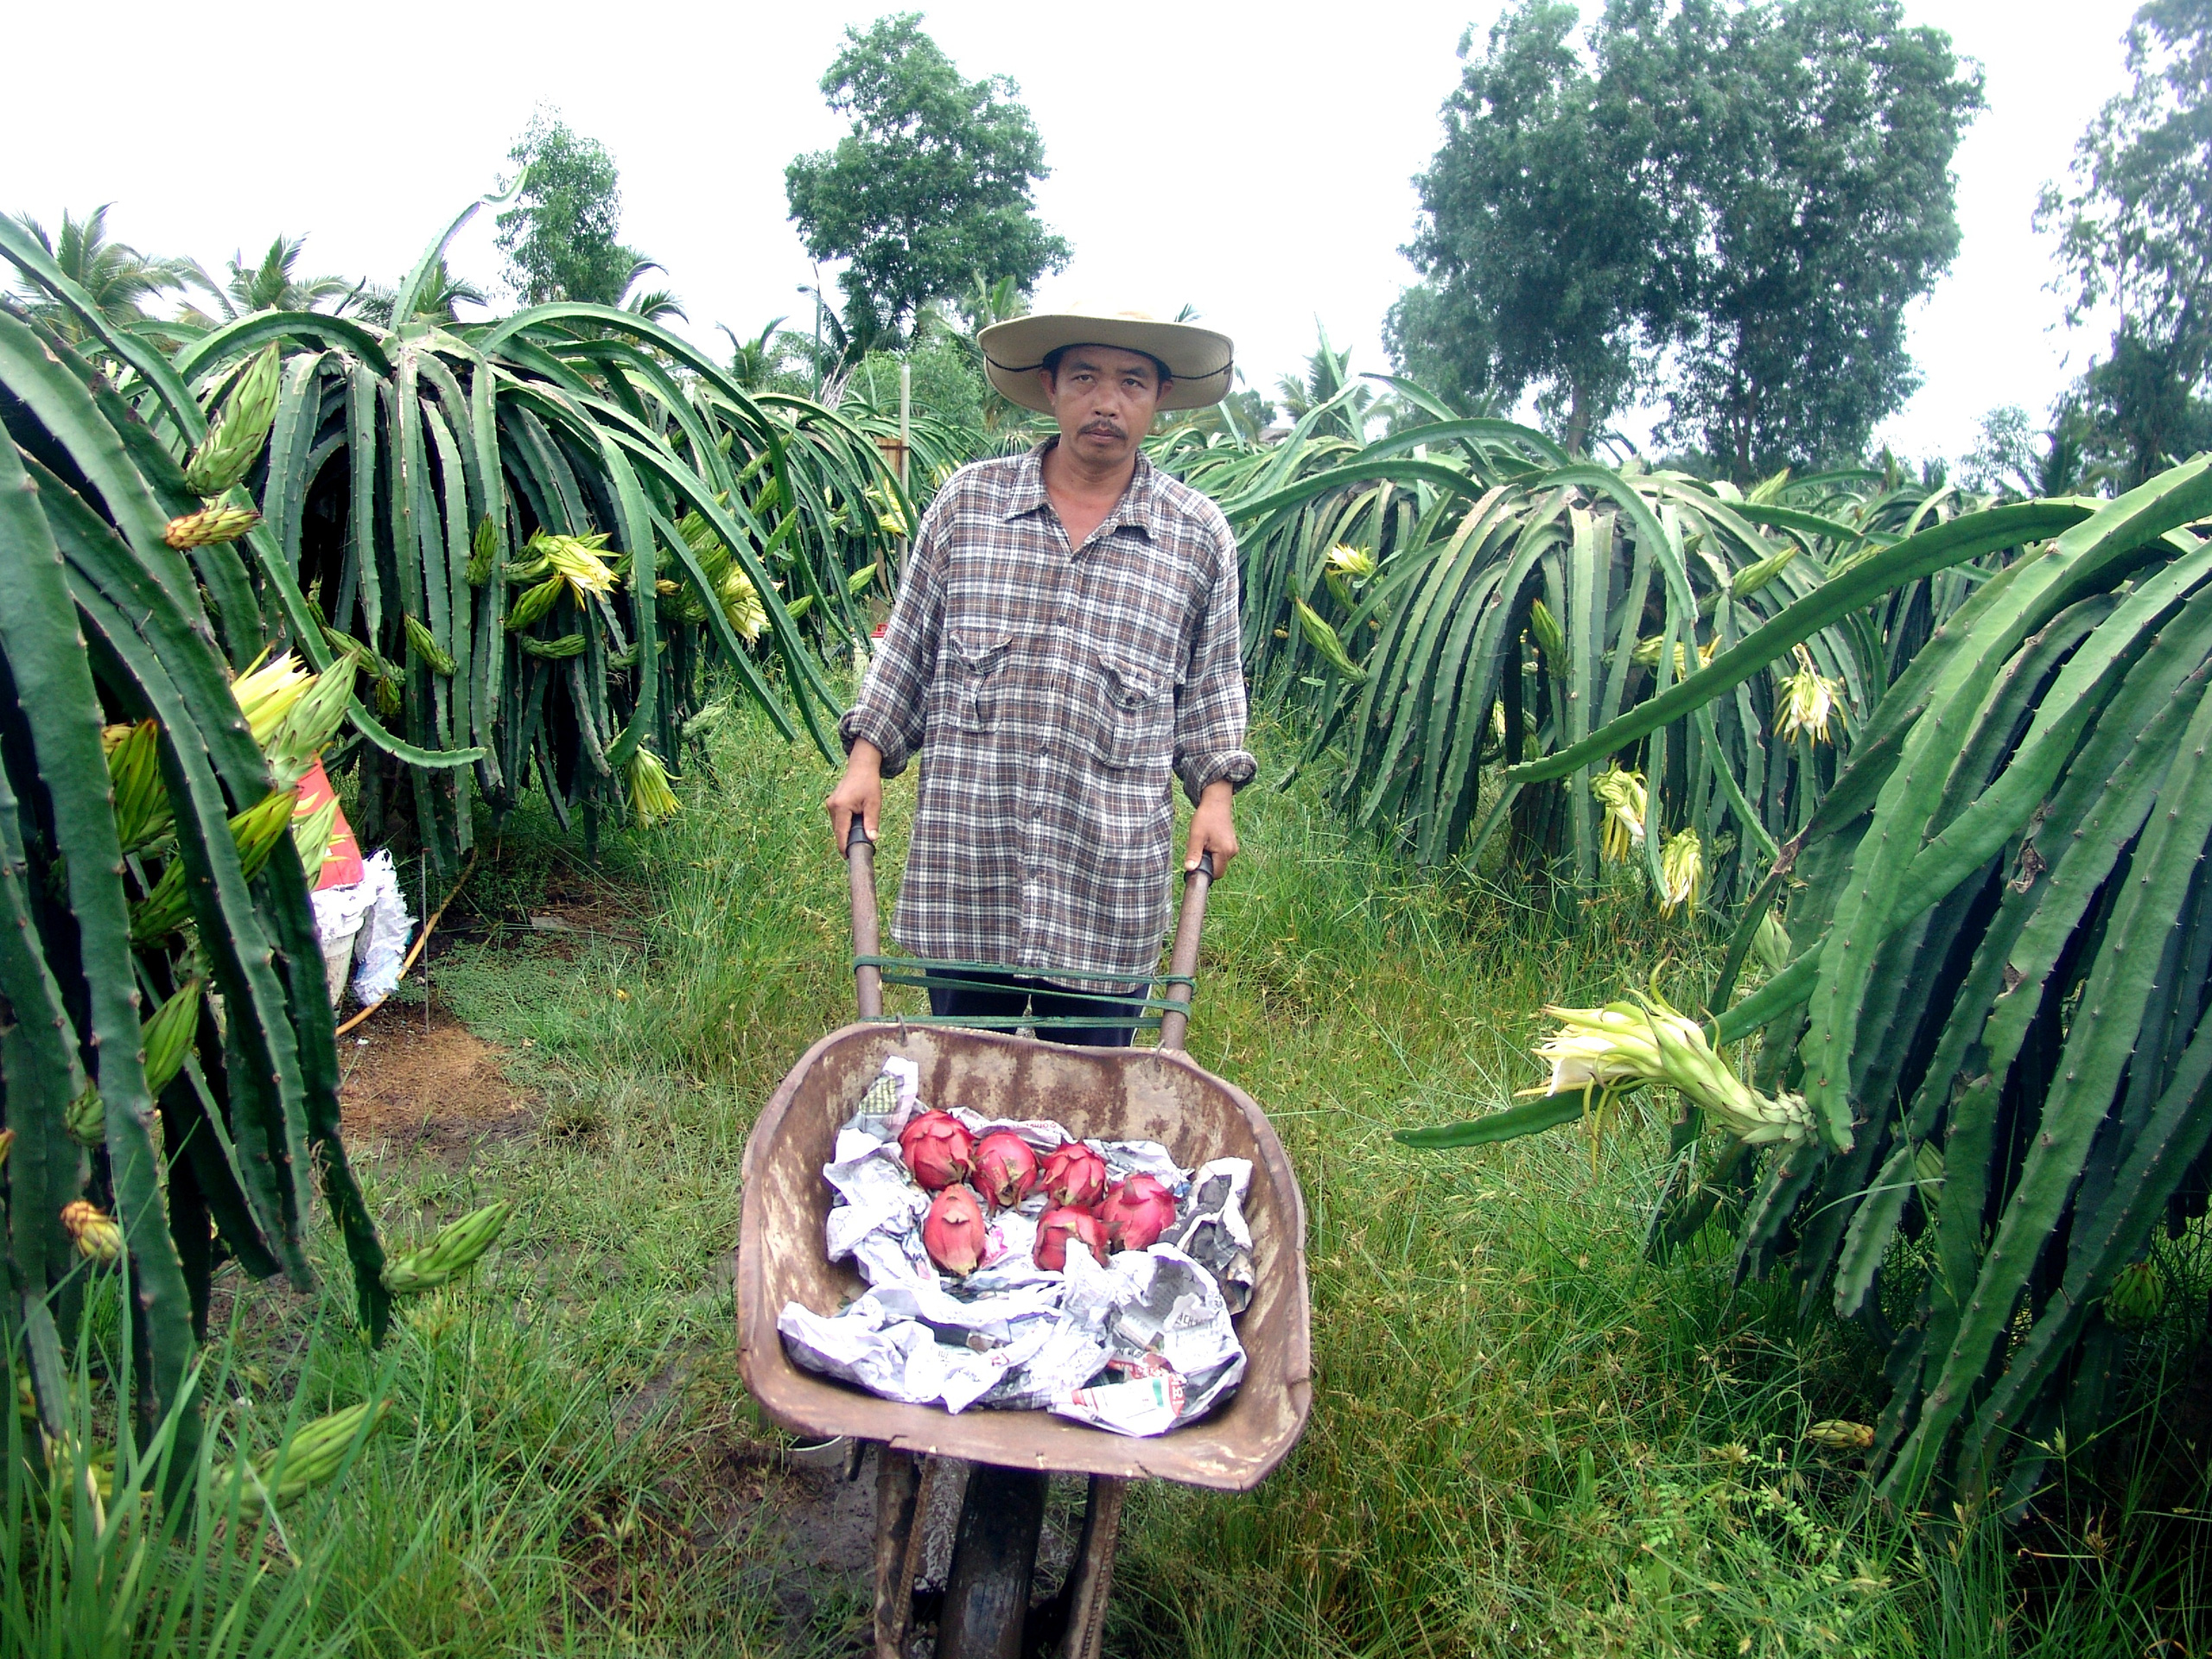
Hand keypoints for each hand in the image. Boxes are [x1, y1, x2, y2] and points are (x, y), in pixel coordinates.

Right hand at [826, 742, 883, 856]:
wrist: (861, 767)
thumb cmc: (869, 783)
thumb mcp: (874, 803)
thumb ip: (872, 821)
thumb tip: (872, 839)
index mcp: (841, 807)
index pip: (841, 833)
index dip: (844, 847)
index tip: (848, 858)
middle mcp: (832, 806)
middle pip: (839, 831)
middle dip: (848, 838)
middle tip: (862, 843)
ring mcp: (830, 804)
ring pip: (837, 826)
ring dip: (847, 830)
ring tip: (860, 827)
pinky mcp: (831, 803)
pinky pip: (838, 819)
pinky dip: (845, 823)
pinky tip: (855, 820)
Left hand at [1184, 780, 1238, 880]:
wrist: (1216, 803)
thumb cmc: (1206, 817)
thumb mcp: (1196, 835)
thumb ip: (1193, 853)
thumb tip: (1189, 869)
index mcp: (1225, 852)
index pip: (1215, 874)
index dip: (1204, 871)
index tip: (1195, 861)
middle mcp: (1232, 852)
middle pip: (1217, 868)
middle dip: (1205, 862)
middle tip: (1198, 847)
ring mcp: (1233, 848)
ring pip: (1218, 861)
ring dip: (1208, 856)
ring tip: (1203, 841)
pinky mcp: (1231, 845)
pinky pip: (1220, 855)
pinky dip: (1213, 851)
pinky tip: (1208, 839)